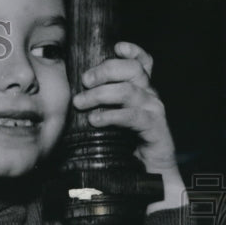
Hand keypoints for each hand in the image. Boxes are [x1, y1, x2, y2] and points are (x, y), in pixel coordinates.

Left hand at [72, 41, 186, 211]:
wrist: (151, 178)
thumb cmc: (125, 150)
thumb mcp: (108, 124)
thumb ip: (97, 109)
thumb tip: (69, 100)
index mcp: (141, 92)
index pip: (142, 64)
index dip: (132, 51)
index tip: (116, 46)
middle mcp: (150, 97)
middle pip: (132, 70)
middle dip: (105, 70)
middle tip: (84, 81)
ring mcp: (154, 111)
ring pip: (128, 90)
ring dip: (100, 94)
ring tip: (80, 103)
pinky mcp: (156, 129)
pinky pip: (133, 116)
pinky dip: (112, 115)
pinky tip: (96, 120)